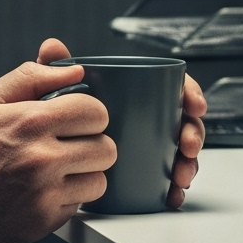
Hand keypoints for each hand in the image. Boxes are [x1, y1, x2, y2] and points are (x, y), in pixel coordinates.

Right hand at [0, 53, 116, 242]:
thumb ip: (31, 77)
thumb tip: (70, 68)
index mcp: (30, 122)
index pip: (96, 111)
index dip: (87, 113)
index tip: (74, 119)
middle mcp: (41, 159)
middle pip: (105, 148)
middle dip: (89, 143)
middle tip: (65, 145)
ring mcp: (43, 195)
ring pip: (98, 181)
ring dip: (81, 174)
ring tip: (53, 171)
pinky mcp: (40, 224)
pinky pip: (76, 208)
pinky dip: (63, 200)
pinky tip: (35, 192)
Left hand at [36, 39, 205, 208]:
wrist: (47, 159)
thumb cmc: (58, 119)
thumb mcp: (53, 92)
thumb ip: (53, 68)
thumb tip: (53, 47)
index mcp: (136, 94)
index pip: (173, 88)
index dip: (190, 94)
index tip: (195, 107)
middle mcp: (147, 119)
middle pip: (182, 122)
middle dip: (193, 135)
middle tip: (187, 147)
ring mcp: (148, 146)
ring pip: (180, 153)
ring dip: (188, 164)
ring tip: (179, 176)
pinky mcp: (144, 173)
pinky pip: (168, 180)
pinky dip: (175, 188)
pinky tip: (173, 195)